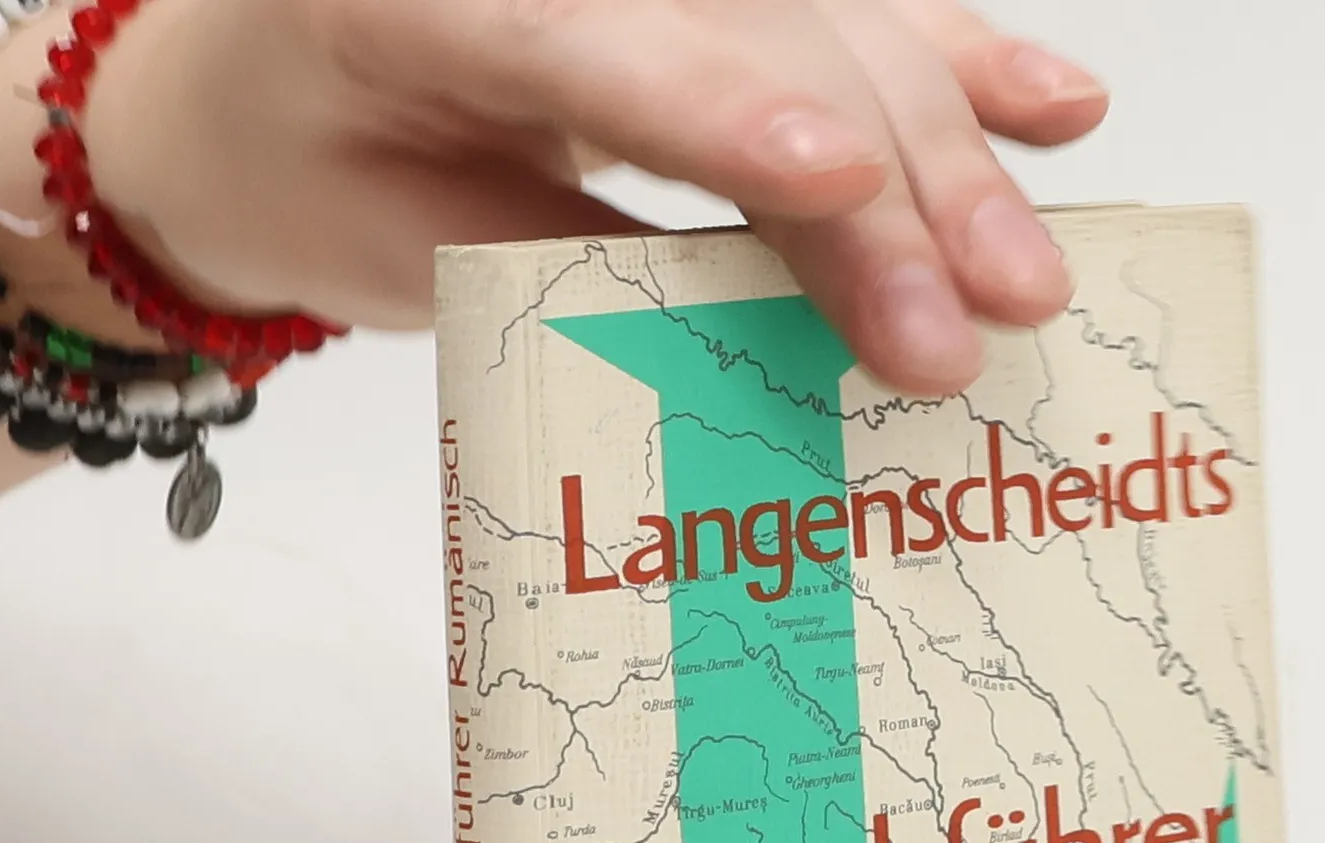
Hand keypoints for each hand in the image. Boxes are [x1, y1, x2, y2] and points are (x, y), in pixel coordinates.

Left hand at [80, 0, 1109, 394]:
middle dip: (885, 191)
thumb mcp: (402, 250)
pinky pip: (854, 21)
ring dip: (951, 155)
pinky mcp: (714, 3)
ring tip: (1030, 272)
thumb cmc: (315, 177)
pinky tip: (1055, 111)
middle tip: (969, 327)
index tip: (836, 192)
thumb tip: (768, 320)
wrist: (269, 91)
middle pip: (766, 41)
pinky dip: (960, 68)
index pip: (609, 44)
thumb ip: (566, 258)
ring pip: (838, 30)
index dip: (733, 112)